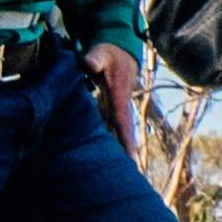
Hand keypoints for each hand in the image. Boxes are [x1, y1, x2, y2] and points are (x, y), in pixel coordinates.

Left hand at [87, 45, 157, 168]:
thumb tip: (88, 64)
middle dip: (129, 151)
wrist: (120, 48)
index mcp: (120, 94)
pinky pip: (116, 125)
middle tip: (133, 172)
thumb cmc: (109, 52)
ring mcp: (120, 105)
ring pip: (122, 130)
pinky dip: (117, 138)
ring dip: (124, 147)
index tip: (131, 159)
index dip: (126, 140)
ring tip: (125, 169)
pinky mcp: (114, 106)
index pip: (122, 120)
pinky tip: (112, 151)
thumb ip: (95, 58)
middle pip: (126, 131)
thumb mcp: (102, 52)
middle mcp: (123, 103)